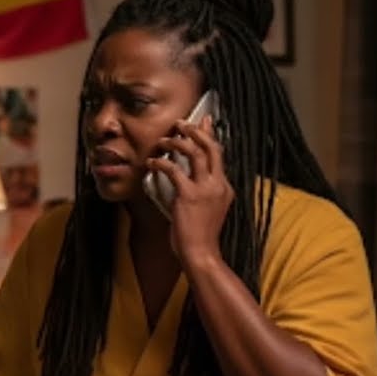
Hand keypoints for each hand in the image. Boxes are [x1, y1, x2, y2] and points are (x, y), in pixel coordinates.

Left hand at [147, 115, 233, 266]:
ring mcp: (205, 189)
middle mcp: (218, 184)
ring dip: (177, 142)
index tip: (203, 121)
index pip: (218, 154)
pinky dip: (160, 163)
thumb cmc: (201, 235)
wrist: (201, 253)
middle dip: (195, 131)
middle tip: (180, 123)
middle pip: (211, 147)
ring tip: (163, 140)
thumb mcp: (209, 209)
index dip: (209, 135)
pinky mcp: (188, 195)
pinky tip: (151, 163)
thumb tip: (189, 179)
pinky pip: (173, 170)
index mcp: (225, 187)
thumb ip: (204, 192)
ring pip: (195, 152)